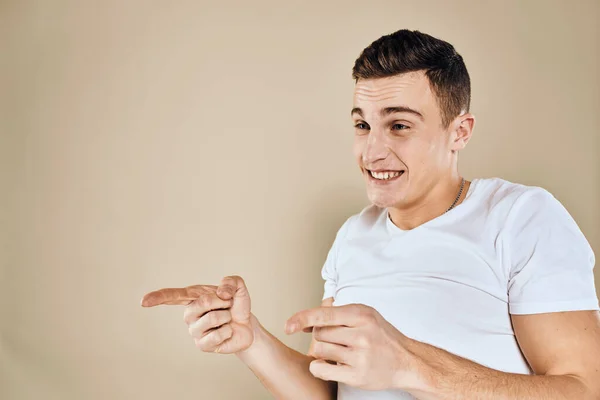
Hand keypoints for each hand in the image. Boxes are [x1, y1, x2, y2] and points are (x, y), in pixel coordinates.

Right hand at [141, 275, 254, 353]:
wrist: (246, 325)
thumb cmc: (236, 305)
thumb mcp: (238, 287)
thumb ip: (231, 282)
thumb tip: (221, 292)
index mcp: (193, 297)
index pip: (173, 296)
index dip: (158, 298)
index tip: (144, 301)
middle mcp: (189, 314)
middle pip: (202, 302)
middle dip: (222, 301)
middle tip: (227, 305)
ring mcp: (194, 331)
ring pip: (212, 317)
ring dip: (227, 316)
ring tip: (226, 319)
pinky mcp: (202, 345)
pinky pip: (217, 335)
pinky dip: (228, 330)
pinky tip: (226, 332)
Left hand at [285, 304, 416, 390]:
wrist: (406, 361)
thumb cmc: (381, 336)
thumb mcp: (364, 315)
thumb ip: (337, 314)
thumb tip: (303, 321)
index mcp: (361, 315)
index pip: (324, 315)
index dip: (302, 319)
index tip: (288, 326)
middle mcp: (361, 334)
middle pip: (319, 333)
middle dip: (321, 336)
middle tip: (335, 340)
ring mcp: (359, 356)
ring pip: (319, 350)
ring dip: (321, 351)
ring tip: (337, 351)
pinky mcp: (357, 376)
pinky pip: (321, 369)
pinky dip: (318, 367)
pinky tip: (327, 364)